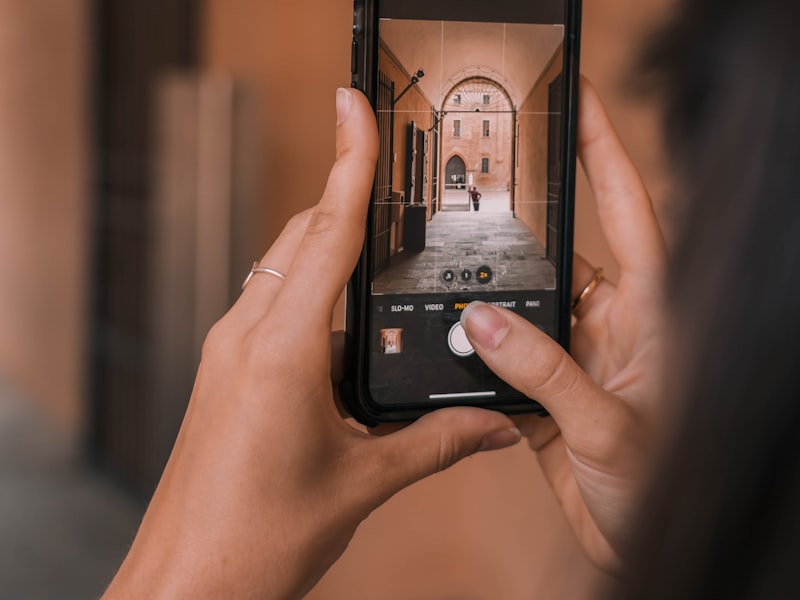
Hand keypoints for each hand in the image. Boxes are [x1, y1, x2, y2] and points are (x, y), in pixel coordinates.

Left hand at [103, 89, 521, 599]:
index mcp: (282, 351)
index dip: (347, 164)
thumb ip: (436, 443)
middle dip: (347, 200)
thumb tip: (494, 425)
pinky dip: (313, 295)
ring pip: (285, 269)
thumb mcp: (363, 483)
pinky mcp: (227, 369)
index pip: (326, 235)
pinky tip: (349, 326)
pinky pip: (274, 306)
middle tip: (391, 175)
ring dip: (330, 250)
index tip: (354, 108)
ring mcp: (230, 350)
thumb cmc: (256, 538)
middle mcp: (246, 335)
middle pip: (303, 238)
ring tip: (383, 249)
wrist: (188, 582)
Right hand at [460, 78, 666, 570]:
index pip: (629, 213)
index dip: (606, 152)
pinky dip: (478, 356)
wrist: (652, 548)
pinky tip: (454, 350)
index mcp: (651, 315)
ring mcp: (578, 359)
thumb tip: (484, 323)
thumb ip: (544, 371)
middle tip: (477, 201)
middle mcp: (614, 327)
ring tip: (450, 288)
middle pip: (562, 259)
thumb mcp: (609, 425)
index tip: (578, 102)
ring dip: (491, 308)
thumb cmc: (670, 484)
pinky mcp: (548, 395)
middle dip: (520, 234)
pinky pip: (506, 360)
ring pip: (525, 310)